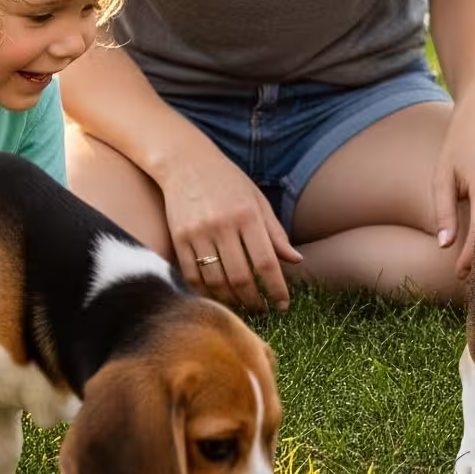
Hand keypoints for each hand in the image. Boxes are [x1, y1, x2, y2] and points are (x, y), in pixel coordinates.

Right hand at [161, 140, 301, 313]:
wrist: (185, 162)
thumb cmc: (228, 181)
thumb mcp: (257, 199)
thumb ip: (275, 232)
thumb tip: (296, 261)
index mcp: (247, 214)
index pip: (266, 262)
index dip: (276, 288)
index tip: (283, 305)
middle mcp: (222, 225)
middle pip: (240, 277)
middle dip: (254, 301)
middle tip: (263, 312)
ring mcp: (198, 232)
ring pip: (215, 281)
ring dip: (230, 301)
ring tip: (241, 307)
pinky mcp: (178, 238)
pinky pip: (191, 275)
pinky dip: (205, 292)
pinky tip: (216, 297)